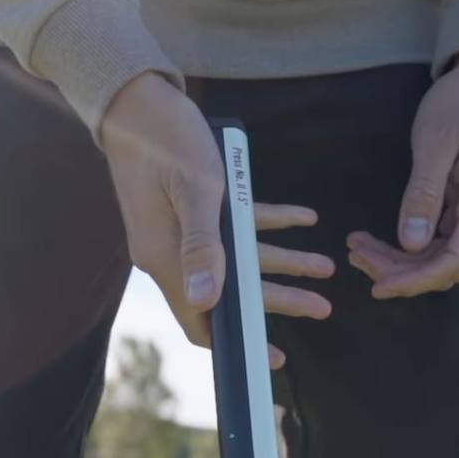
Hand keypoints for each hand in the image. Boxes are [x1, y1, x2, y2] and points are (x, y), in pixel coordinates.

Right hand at [100, 73, 331, 367]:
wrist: (134, 98)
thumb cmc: (166, 140)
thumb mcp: (195, 191)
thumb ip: (203, 248)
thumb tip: (206, 301)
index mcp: (166, 259)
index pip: (201, 321)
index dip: (237, 344)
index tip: (270, 359)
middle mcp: (172, 254)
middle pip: (231, 293)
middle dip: (278, 301)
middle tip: (323, 306)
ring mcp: (181, 232)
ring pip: (239, 259)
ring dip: (283, 262)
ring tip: (324, 265)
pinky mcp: (191, 207)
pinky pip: (234, 226)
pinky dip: (268, 223)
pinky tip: (303, 217)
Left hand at [346, 46, 458, 298]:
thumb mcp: (435, 142)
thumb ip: (423, 194)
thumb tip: (410, 244)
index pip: (455, 262)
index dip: (417, 281)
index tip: (379, 287)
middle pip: (444, 266)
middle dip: (398, 271)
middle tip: (354, 255)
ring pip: (437, 258)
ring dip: (397, 261)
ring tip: (356, 247)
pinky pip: (436, 242)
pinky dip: (405, 246)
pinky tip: (374, 241)